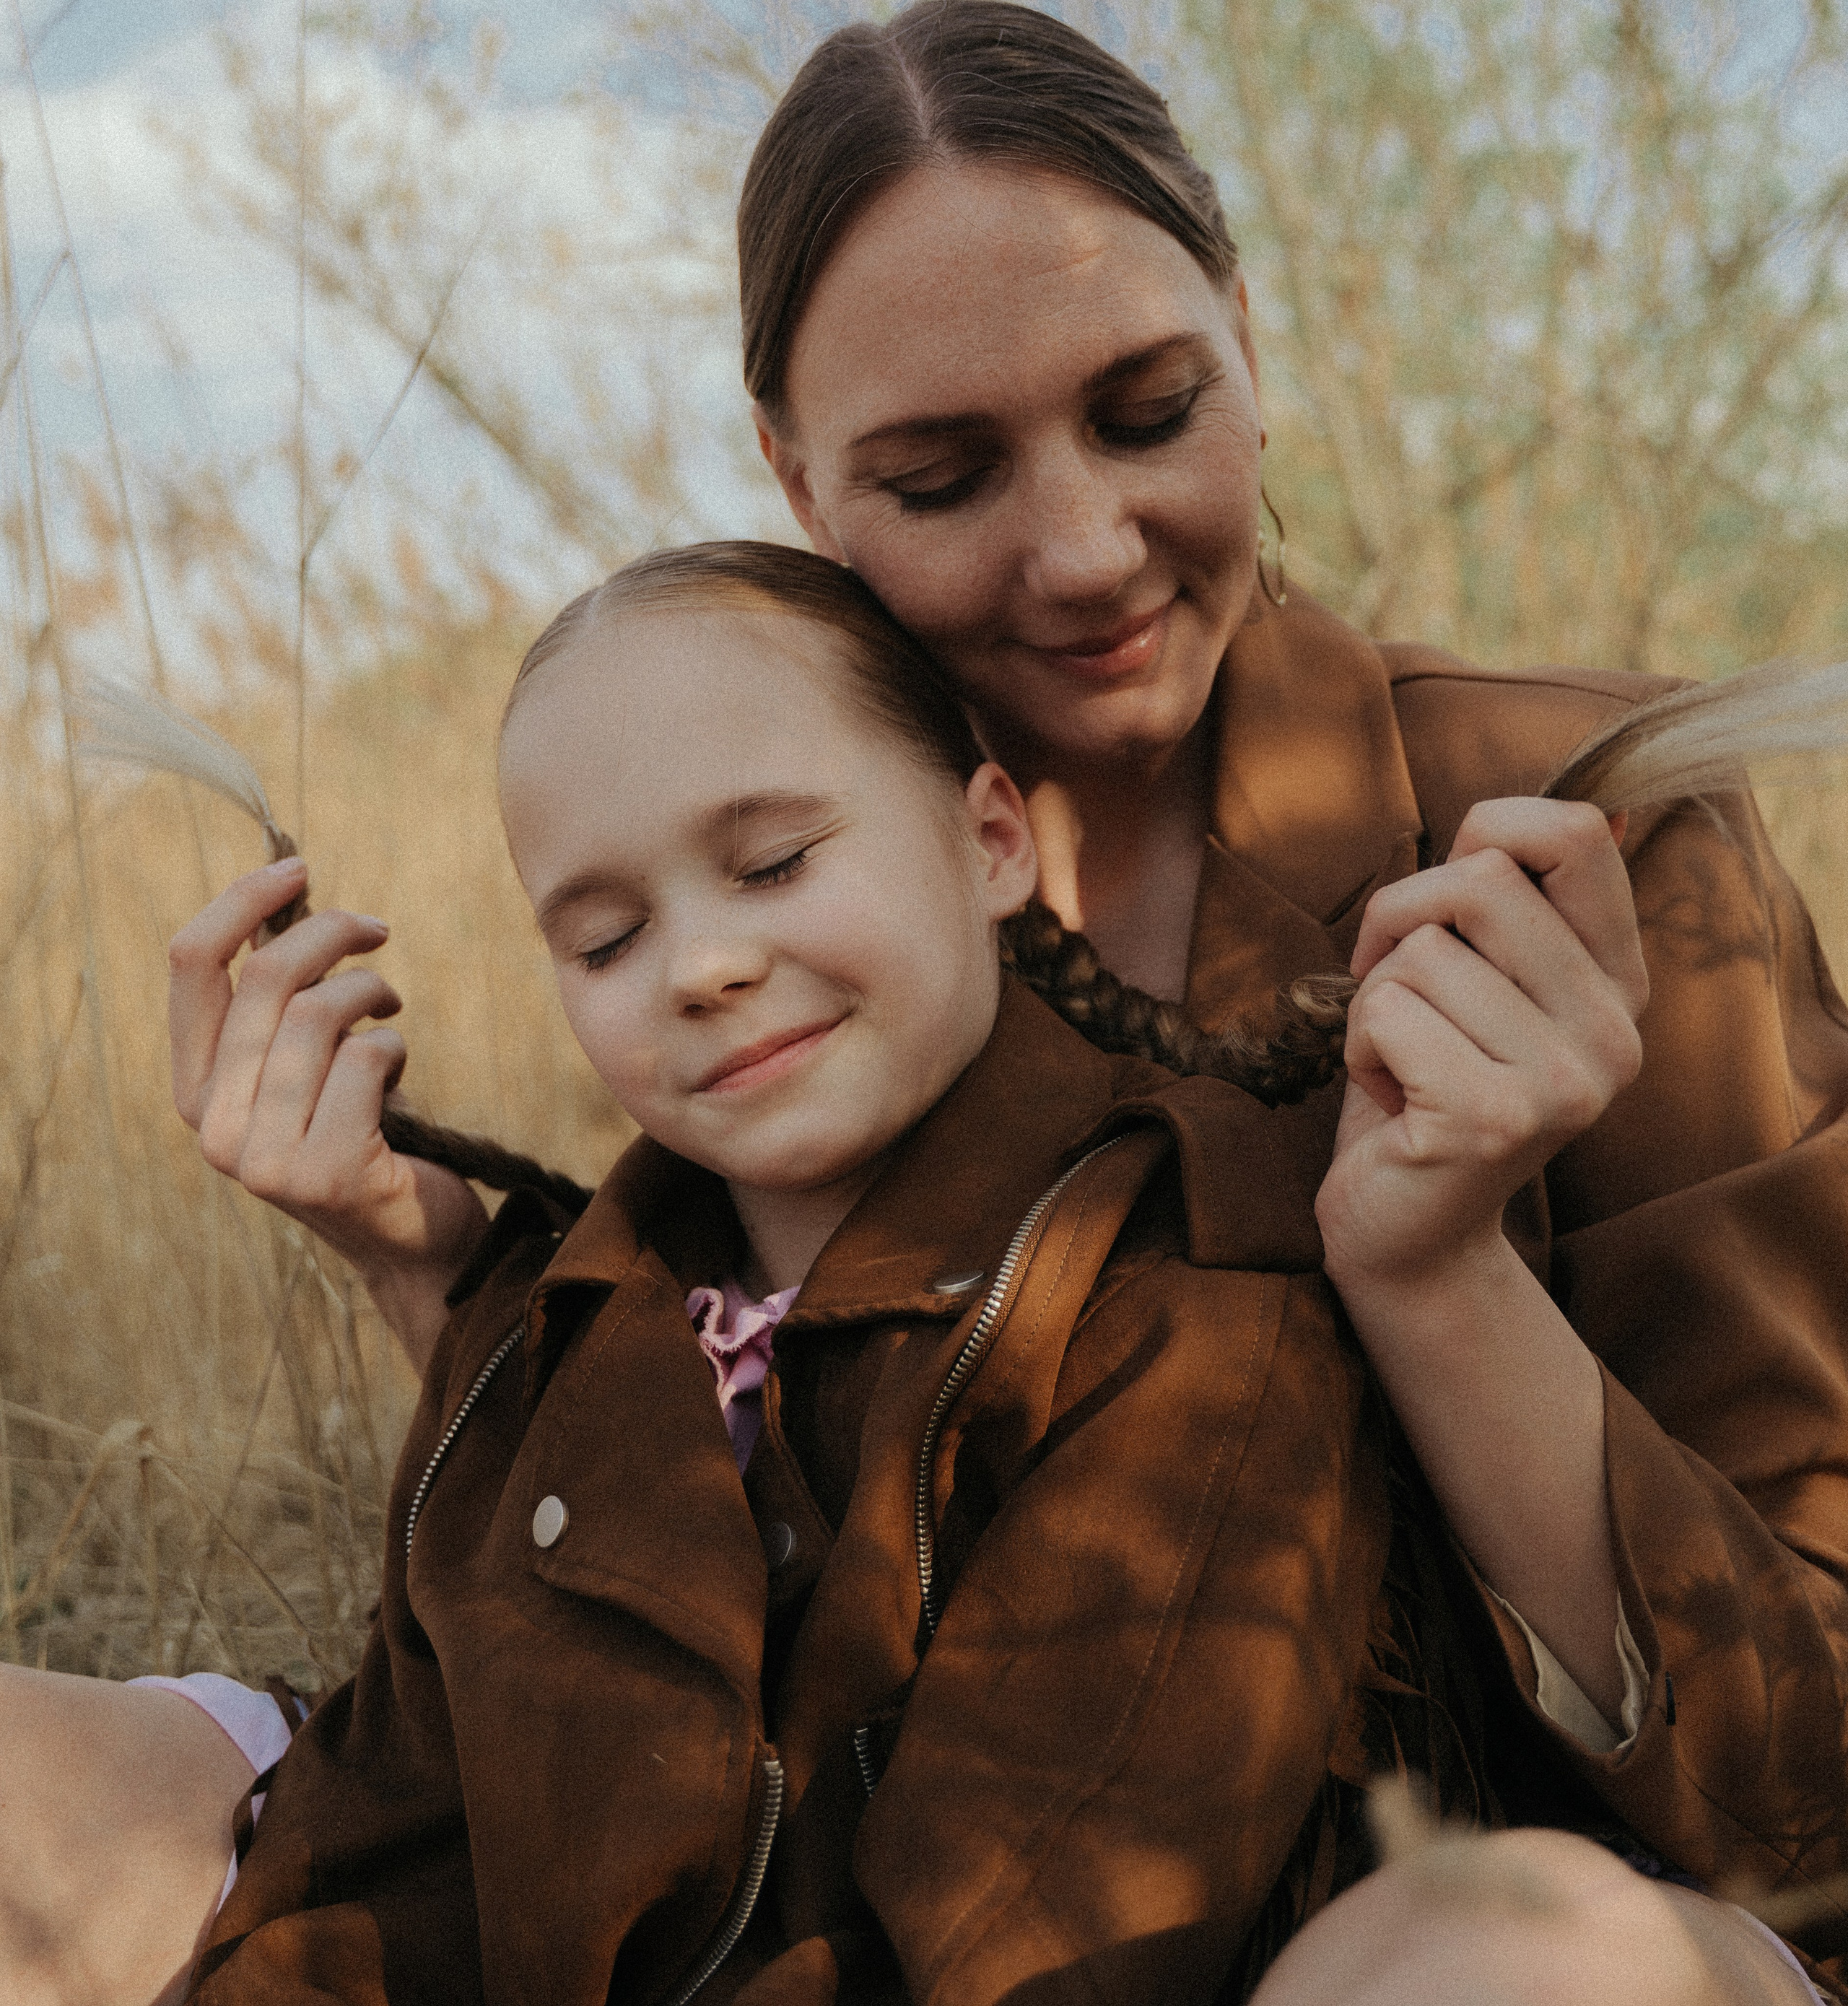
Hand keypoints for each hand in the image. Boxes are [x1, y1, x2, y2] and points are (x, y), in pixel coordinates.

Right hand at [168, 858, 488, 1365]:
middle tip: (377, 931)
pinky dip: (394, 1048)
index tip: (298, 866)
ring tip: (390, 1011)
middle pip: (267, 978)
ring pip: (320, 1014)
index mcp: (196, 1088)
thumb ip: (280, 1004)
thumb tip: (292, 895)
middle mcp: (215, 1126)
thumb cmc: (363, 1133)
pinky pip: (367, 1059)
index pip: (191, 964)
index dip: (242, 901)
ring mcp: (264, 1157)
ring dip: (372, 993)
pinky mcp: (324, 1174)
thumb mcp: (304, 1065)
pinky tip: (398, 1075)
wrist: (412, 1243)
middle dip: (332, 932)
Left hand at [1315, 798, 1646, 1290]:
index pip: (1579, 833)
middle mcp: (1613, 1029)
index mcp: (1618, 982)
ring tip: (1402, 1066)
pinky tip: (1390, 1103)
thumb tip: (1576, 810)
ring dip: (1373, 1002)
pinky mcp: (1495, 1117)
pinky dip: (1356, 1048)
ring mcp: (1564, 1079)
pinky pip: (1383, 1012)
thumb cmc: (1423, 1091)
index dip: (1485, 830)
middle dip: (1397, 918)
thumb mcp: (1477, 986)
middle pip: (1478, 877)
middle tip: (1390, 990)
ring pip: (1417, 950)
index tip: (1444, 898)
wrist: (1409, 1237)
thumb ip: (1514, 908)